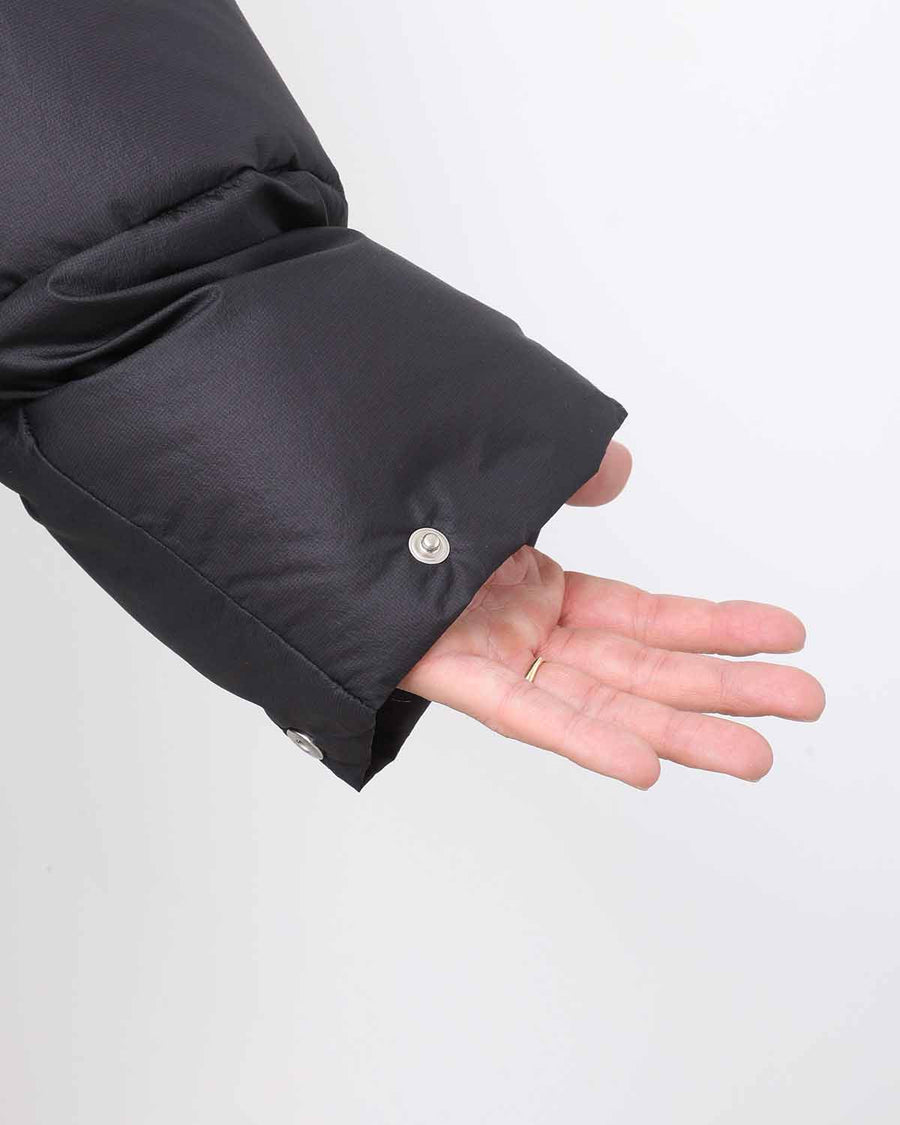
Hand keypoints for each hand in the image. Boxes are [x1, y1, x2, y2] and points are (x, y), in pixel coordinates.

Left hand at [400, 442, 824, 787]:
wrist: (310, 511)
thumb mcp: (506, 477)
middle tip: (803, 703)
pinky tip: (642, 763)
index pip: (645, 617)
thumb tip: (620, 470)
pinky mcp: (450, 677)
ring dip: (677, 731)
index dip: (715, 626)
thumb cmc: (404, 499)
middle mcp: (527, 632)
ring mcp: (495, 658)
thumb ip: (566, 477)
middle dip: (723, 688)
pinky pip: (525, 714)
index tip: (784, 633)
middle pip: (640, 668)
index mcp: (542, 592)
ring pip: (599, 702)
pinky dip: (582, 737)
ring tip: (753, 755)